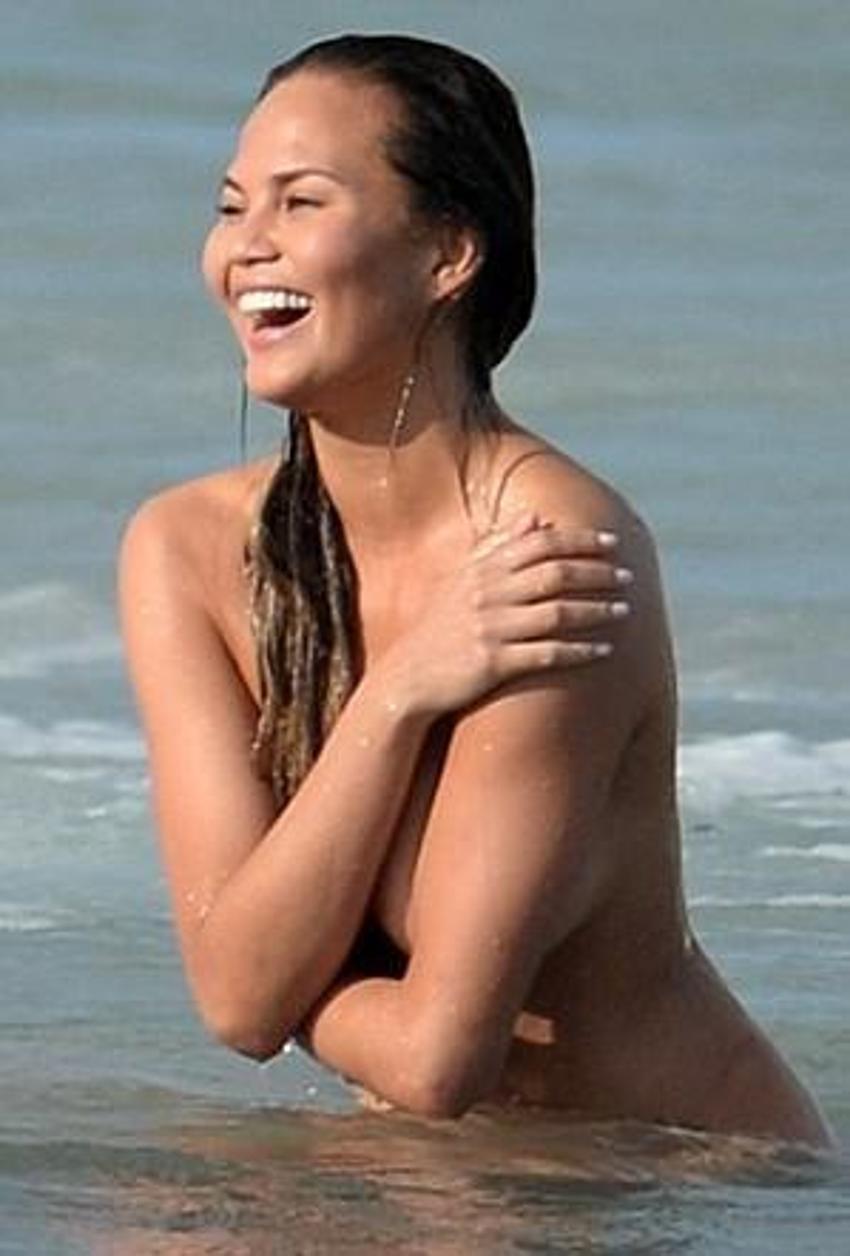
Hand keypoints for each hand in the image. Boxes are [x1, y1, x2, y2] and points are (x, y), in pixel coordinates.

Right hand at [376, 513, 631, 717]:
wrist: (407, 677)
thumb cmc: (440, 627)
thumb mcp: (463, 579)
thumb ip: (498, 547)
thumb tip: (536, 517)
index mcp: (482, 569)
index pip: (540, 543)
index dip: (580, 540)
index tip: (611, 542)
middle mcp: (487, 594)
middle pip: (555, 574)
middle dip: (597, 573)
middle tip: (627, 576)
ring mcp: (490, 628)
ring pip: (557, 612)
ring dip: (596, 610)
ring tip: (625, 611)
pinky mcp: (493, 663)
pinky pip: (547, 653)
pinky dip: (579, 650)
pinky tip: (605, 650)